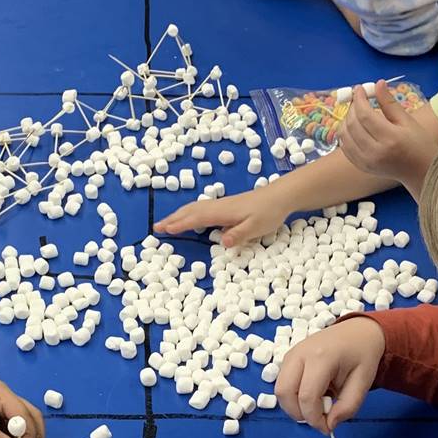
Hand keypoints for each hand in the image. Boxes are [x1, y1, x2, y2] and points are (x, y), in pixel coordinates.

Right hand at [157, 185, 288, 248]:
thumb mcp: (257, 227)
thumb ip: (239, 234)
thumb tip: (222, 241)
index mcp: (223, 212)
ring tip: (167, 222)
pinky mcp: (226, 205)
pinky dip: (189, 212)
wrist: (280, 196)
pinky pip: (201, 208)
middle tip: (156, 227)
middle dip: (173, 218)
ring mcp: (222, 204)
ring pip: (195, 208)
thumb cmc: (269, 212)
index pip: (197, 218)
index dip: (180, 224)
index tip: (164, 230)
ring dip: (179, 214)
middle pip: (191, 211)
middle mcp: (219, 206)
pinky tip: (189, 216)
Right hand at [277, 316, 385, 432]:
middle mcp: (300, 353)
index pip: (307, 396)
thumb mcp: (363, 383)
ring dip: (294, 406)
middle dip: (299, 414)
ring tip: (318, 404)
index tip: (327, 428)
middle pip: (284, 393)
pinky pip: (283, 383)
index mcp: (322, 357)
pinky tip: (314, 393)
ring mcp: (291, 353)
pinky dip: (294, 396)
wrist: (359, 331)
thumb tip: (328, 425)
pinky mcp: (288, 357)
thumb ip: (348, 407)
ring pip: (280, 390)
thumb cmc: (363, 355)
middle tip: (319, 419)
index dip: (314, 419)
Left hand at [337, 81, 416, 181]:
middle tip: (359, 99)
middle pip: (353, 124)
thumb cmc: (419, 144)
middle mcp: (375, 152)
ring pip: (345, 136)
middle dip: (352, 107)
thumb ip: (389, 102)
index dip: (359, 99)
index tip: (360, 89)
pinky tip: (353, 126)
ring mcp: (366, 162)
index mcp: (390, 138)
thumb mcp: (408, 121)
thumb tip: (378, 83)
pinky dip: (345, 134)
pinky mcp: (362, 167)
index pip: (365, 115)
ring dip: (346, 120)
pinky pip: (345, 147)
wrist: (422, 171)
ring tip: (356, 112)